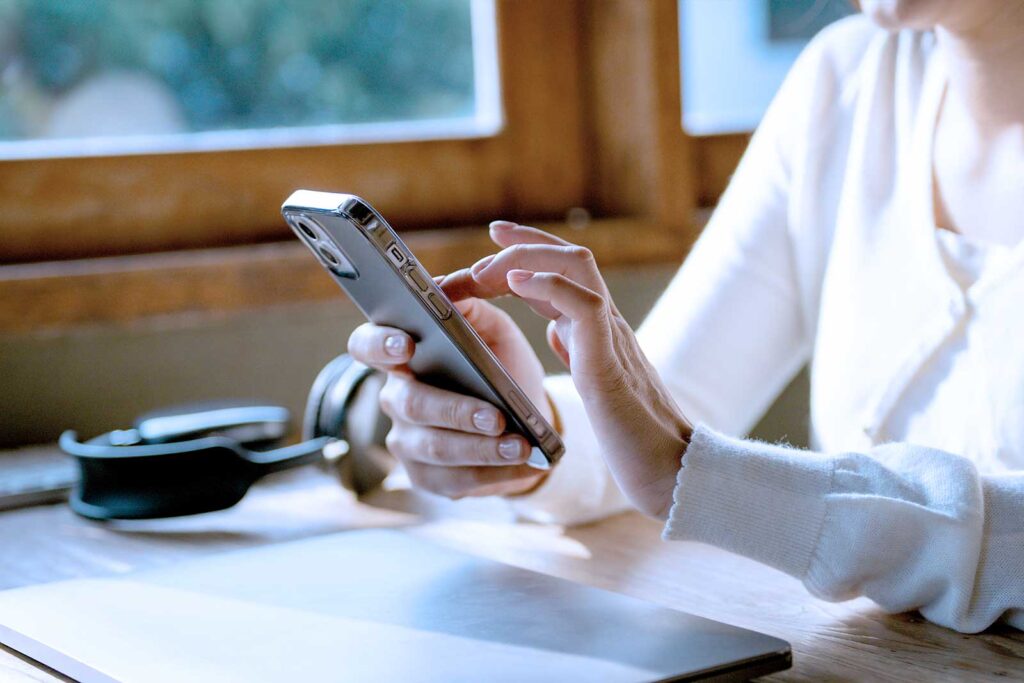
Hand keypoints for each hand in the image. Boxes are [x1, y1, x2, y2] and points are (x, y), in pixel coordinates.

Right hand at [347, 296, 549, 498]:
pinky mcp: (428, 477)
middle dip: (455, 410)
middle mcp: (396, 398)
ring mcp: (408, 442)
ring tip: (520, 445)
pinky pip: (456, 479)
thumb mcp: (495, 332)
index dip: (379, 344)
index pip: (367, 344)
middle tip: (496, 415)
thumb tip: (448, 291)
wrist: (523, 419)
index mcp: (402, 356)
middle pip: (410, 404)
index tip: (407, 344)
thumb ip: (473, 310)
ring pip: (435, 446)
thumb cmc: (501, 368)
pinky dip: (494, 473)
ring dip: (481, 448)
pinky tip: (522, 466)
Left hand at [442, 221, 692, 518]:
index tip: (495, 236)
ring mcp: (612, 339)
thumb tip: (556, 330)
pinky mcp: (610, 363)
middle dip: (523, 244)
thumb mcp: (597, 386)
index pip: (564, 272)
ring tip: (486, 271)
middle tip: (483, 247)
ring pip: (577, 267)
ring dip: (527, 259)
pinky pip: (584, 305)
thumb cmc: (634, 440)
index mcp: (599, 331)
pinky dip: (548, 286)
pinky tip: (516, 285)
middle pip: (570, 257)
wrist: (673, 473)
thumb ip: (580, 352)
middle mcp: (608, 325)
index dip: (529, 250)